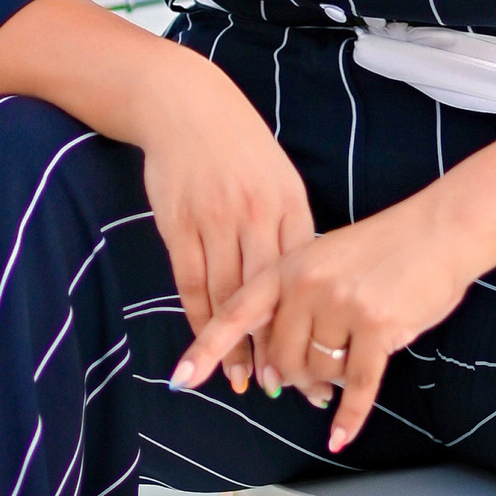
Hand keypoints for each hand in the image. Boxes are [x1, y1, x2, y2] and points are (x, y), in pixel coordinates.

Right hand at [138, 58, 315, 392]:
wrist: (186, 106)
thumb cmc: (240, 146)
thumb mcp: (281, 179)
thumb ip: (293, 227)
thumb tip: (309, 281)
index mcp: (290, 205)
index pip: (302, 280)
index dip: (308, 326)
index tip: (316, 362)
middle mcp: (255, 216)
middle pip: (267, 297)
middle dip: (274, 347)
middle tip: (283, 388)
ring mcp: (214, 221)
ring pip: (226, 297)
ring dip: (233, 344)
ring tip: (241, 381)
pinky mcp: (178, 225)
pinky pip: (190, 283)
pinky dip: (199, 319)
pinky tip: (205, 347)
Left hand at [170, 189, 473, 449]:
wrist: (441, 230)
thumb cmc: (385, 249)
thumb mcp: (326, 259)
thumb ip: (295, 303)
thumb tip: (279, 370)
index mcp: (288, 265)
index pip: (235, 313)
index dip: (206, 350)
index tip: (180, 380)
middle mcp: (308, 284)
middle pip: (281, 357)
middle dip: (295, 377)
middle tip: (311, 382)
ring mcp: (342, 305)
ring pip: (318, 371)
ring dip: (330, 382)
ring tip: (345, 369)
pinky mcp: (377, 327)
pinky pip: (356, 385)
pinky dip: (349, 415)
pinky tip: (340, 435)